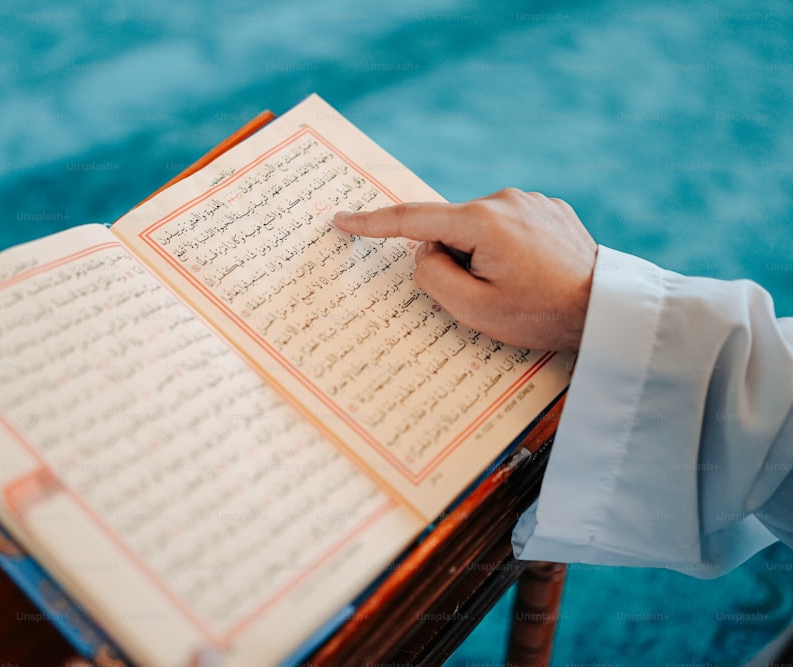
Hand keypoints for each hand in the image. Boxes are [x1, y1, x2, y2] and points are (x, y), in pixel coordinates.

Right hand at [332, 188, 597, 351]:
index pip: (412, 220)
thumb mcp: (474, 309)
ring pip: (478, 229)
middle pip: (450, 229)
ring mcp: (529, 200)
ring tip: (519, 286)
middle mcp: (503, 199)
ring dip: (482, 255)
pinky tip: (533, 273)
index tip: (342, 219)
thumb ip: (433, 276)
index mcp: (481, 222)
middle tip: (489, 295)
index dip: (372, 223)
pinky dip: (506, 249)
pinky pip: (506, 227)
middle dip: (454, 260)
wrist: (606, 308)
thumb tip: (425, 252)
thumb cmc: (541, 315)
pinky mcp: (548, 208)